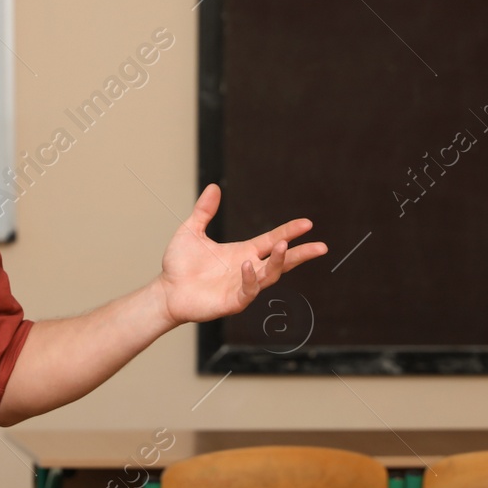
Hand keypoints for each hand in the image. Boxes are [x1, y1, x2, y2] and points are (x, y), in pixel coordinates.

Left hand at [156, 183, 327, 326]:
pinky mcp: (233, 301)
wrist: (167, 290)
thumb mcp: (192, 231)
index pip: (271, 240)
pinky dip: (250, 278)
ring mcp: (242, 286)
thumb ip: (204, 211)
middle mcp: (248, 268)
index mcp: (243, 251)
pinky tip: (248, 265)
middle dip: (300, 254)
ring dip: (278, 262)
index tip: (307, 223)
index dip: (289, 232)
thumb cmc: (180, 264)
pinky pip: (247, 290)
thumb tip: (214, 186)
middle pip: (281, 261)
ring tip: (283, 245)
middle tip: (321, 246)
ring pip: (269, 275)